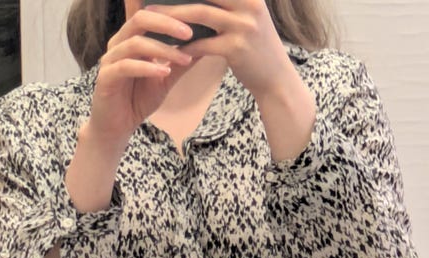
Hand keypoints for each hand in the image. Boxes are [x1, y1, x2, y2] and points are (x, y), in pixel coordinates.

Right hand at [86, 9, 196, 150]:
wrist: (118, 126)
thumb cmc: (138, 100)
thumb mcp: (165, 80)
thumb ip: (180, 64)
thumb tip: (203, 47)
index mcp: (132, 39)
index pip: (150, 16)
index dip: (171, 15)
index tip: (196, 22)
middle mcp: (119, 44)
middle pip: (140, 20)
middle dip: (167, 24)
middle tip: (190, 33)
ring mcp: (110, 60)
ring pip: (135, 43)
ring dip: (163, 50)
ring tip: (184, 59)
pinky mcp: (105, 77)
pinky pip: (126, 66)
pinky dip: (147, 68)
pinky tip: (164, 72)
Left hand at [144, 0, 292, 96]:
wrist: (276, 79)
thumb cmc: (256, 49)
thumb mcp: (248, 18)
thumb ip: (227, 5)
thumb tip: (192, 1)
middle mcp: (249, 4)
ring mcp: (244, 26)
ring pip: (199, 14)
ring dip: (173, 16)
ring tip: (152, 18)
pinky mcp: (236, 48)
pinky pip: (202, 44)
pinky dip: (183, 46)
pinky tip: (169, 48)